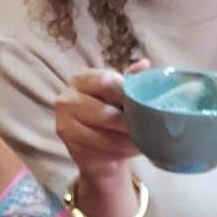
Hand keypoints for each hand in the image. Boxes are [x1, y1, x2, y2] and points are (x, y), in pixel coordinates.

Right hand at [54, 60, 150, 181]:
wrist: (97, 149)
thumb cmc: (111, 114)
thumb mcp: (120, 94)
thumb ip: (131, 80)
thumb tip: (144, 64)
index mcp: (81, 80)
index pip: (106, 82)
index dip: (129, 94)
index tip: (148, 104)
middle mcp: (67, 99)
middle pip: (106, 112)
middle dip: (131, 122)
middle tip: (150, 128)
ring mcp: (65, 124)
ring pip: (105, 135)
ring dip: (128, 141)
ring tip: (145, 141)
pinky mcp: (71, 148)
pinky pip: (100, 150)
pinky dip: (119, 152)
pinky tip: (130, 149)